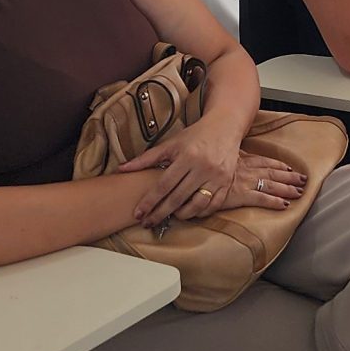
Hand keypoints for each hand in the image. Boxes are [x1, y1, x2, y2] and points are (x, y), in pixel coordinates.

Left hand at [120, 113, 244, 225]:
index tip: (138, 214)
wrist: (225, 126)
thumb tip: (122, 168)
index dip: (149, 202)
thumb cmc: (195, 134)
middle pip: (177, 198)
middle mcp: (203, 167)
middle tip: (148, 223)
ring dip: (181, 215)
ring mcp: (217, 176)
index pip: (163, 185)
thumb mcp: (171, 143)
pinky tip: (190, 212)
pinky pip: (214, 205)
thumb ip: (146, 158)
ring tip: (170, 216)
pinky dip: (201, 212)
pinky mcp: (227, 182)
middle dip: (160, 214)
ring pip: (197, 205)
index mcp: (187, 156)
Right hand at [203, 151, 308, 216]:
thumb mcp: (218, 158)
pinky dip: (274, 202)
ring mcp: (246, 182)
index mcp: (242, 161)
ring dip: (287, 188)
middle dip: (289, 177)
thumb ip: (226, 159)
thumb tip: (230, 158)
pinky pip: (262, 199)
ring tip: (299, 192)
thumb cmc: (206, 164)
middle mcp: (247, 170)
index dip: (278, 165)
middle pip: (273, 173)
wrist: (196, 174)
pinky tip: (284, 205)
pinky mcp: (241, 195)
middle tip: (303, 180)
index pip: (265, 162)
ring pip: (272, 184)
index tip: (289, 167)